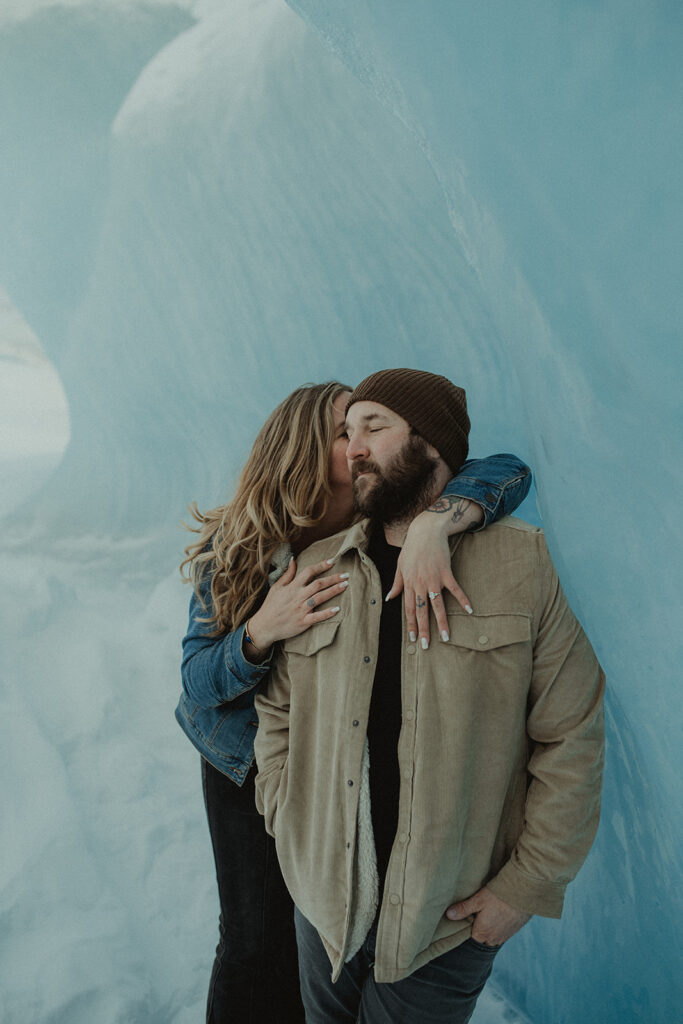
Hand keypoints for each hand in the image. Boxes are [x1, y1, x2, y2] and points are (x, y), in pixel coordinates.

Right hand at [246, 558, 348, 650]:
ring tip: (345, 585)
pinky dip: (327, 613)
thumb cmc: (271, 606)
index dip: (321, 565)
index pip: (309, 572)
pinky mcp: (303, 622)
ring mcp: (301, 609)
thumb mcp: (276, 587)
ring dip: (333, 591)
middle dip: (333, 578)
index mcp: (292, 587)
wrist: (264, 626)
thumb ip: (287, 574)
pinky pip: (317, 617)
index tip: (333, 561)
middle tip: (346, 574)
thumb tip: (293, 559)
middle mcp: (298, 597)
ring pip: (320, 598)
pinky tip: (337, 609)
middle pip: (318, 584)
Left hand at [385, 512, 472, 648]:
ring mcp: (433, 579)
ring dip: (442, 622)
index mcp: (408, 583)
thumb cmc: (411, 548)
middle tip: (426, 646)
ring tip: (446, 637)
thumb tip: (389, 599)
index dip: (411, 625)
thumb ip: (396, 584)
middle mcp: (420, 584)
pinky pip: (455, 589)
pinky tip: (469, 610)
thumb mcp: (400, 565)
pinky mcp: (446, 573)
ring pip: (437, 605)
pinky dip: (462, 599)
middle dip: (423, 630)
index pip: (409, 609)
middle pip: (422, 611)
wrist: (425, 531)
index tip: (413, 639)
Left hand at [445, 887, 530, 946]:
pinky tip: (500, 914)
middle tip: (480, 912)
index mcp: (482, 934)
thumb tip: (449, 915)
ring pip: (493, 936)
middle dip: (480, 928)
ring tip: (491, 912)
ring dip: (491, 928)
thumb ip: (463, 909)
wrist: (522, 894)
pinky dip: (500, 926)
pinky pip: (503, 933)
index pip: (471, 936)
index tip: (470, 915)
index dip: (469, 925)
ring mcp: (505, 936)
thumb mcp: (477, 900)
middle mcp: (493, 939)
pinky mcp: (514, 931)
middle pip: (482, 937)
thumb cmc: (498, 896)